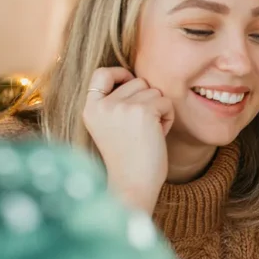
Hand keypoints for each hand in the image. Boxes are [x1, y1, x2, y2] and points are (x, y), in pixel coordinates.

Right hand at [82, 67, 173, 213]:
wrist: (133, 185)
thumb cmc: (128, 159)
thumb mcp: (110, 127)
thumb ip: (116, 103)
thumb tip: (136, 78)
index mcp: (90, 108)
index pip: (101, 73)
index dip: (119, 73)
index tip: (130, 82)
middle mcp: (103, 105)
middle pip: (137, 81)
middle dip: (147, 100)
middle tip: (143, 128)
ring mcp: (122, 107)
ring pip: (154, 91)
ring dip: (159, 110)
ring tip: (149, 134)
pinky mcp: (143, 112)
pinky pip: (166, 102)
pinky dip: (168, 118)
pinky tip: (158, 136)